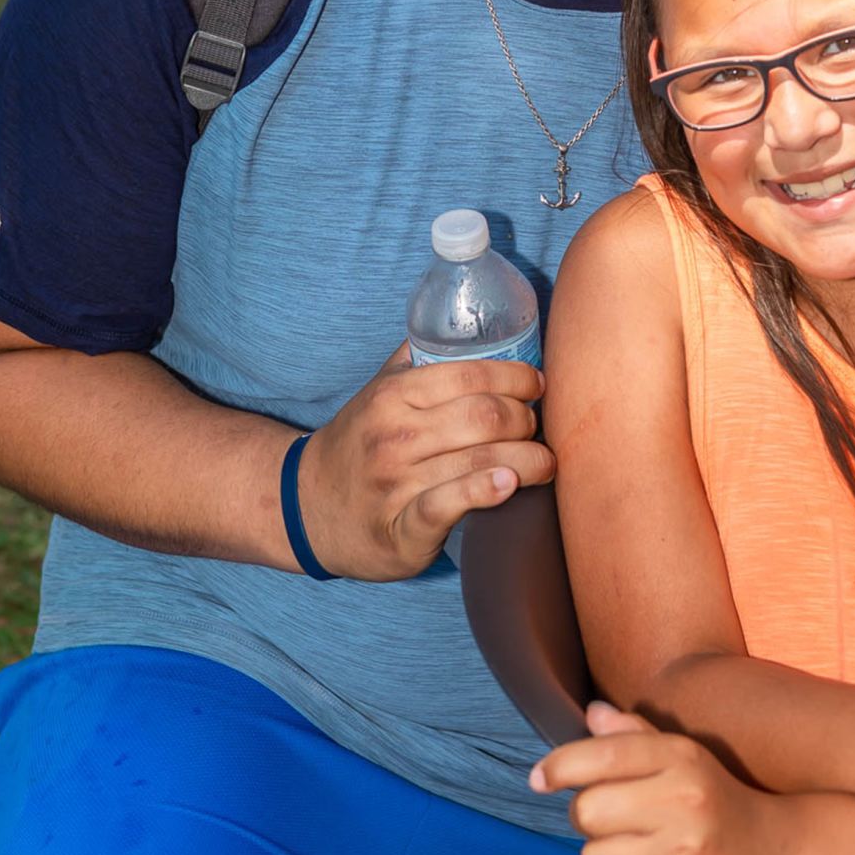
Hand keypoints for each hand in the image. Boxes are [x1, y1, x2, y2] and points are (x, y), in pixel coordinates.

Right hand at [298, 342, 548, 580]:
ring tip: (546, 462)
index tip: (537, 385)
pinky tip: (509, 485)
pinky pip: (448, 506)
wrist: (308, 506)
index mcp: (394, 394)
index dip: (515, 377)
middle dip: (525, 419)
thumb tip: (465, 324)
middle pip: (483, 417)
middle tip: (537, 428)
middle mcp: (395, 435)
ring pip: (478, 460)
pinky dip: (484, 492)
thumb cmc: (359, 442)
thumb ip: (418, 359)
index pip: (470, 375)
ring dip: (528, 459)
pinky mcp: (402, 529)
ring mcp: (397, 483)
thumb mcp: (378, 391)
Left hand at [531, 702, 793, 854]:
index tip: (540, 778)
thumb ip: (634, 734)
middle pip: (588, 811)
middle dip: (586, 816)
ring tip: (633, 847)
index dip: (559, 765)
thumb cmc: (717, 799)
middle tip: (609, 816)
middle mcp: (682, 801)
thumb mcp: (683, 755)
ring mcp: (683, 852)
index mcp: (679, 758)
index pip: (602, 755)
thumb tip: (591, 713)